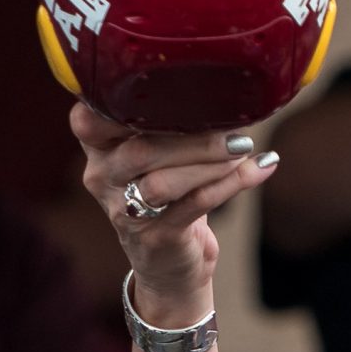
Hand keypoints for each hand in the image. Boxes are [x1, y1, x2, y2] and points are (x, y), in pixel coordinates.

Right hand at [71, 103, 279, 319]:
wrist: (171, 265)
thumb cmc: (170, 196)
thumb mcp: (161, 155)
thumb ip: (174, 123)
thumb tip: (230, 86)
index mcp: (98, 149)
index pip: (90, 118)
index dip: (129, 103)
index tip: (179, 89)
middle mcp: (102, 178)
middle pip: (140, 149)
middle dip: (192, 135)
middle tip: (233, 129)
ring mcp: (125, 211)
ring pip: (164, 181)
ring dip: (211, 162)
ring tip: (244, 150)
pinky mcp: (156, 237)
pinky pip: (195, 205)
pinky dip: (231, 184)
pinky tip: (260, 168)